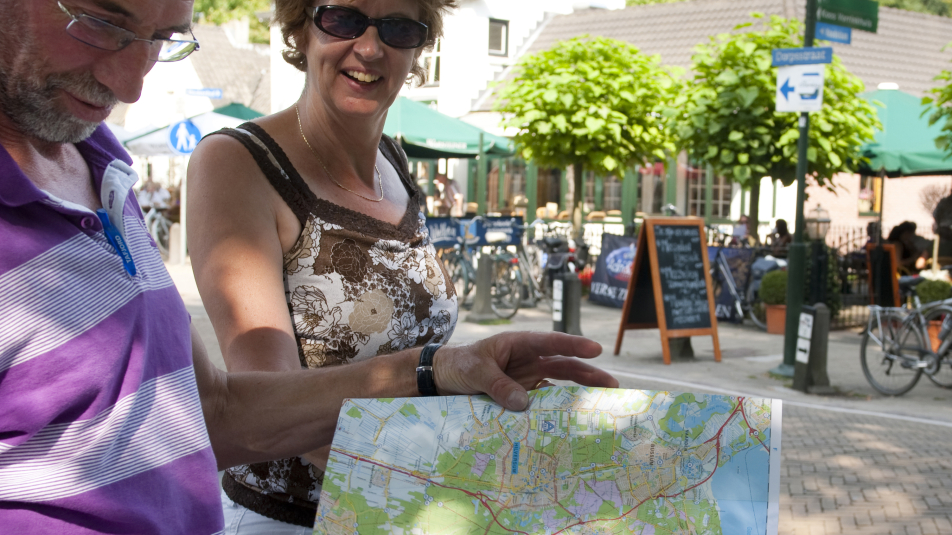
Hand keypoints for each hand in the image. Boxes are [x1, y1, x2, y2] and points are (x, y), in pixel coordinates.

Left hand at [432, 332, 618, 411]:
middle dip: (588, 373)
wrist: (443, 378)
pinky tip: (572, 419)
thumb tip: (524, 404)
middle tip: (612, 384)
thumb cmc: (459, 364)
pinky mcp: (524, 394)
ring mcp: (528, 377)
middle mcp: (529, 359)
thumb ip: (498, 385)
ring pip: (560, 382)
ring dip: (579, 391)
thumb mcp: (475, 371)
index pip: (550, 342)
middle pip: (563, 364)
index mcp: (519, 343)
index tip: (595, 349)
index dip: (573, 345)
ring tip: (601, 402)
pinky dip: (558, 409)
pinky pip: (545, 401)